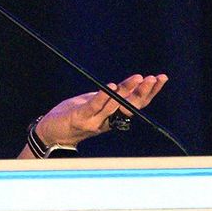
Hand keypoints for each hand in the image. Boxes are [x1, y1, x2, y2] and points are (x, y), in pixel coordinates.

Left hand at [35, 74, 167, 147]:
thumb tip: (126, 85)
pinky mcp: (79, 118)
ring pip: (114, 106)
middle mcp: (107, 122)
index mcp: (113, 118)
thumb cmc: (72, 116)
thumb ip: (108, 98)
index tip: (161, 79)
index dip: (149, 93)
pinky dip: (102, 96)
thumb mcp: (93, 104)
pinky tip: (110, 86)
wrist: (50, 133)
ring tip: (138, 78)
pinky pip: (93, 106)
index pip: (136, 105)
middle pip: (130, 107)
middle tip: (154, 79)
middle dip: (143, 92)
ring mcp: (94, 121)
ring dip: (127, 91)